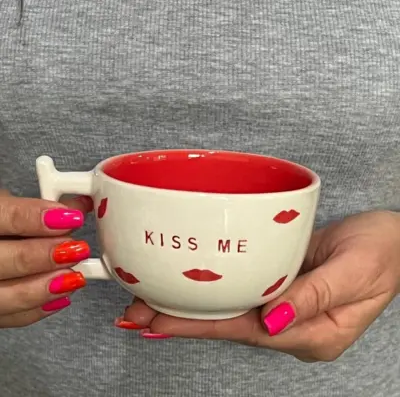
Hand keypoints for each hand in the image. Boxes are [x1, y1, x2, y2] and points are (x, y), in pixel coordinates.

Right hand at [0, 190, 91, 327]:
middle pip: (3, 261)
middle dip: (44, 256)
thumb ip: (38, 208)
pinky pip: (7, 317)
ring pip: (3, 296)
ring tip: (72, 277)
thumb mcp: (5, 207)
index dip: (37, 219)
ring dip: (43, 288)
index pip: (4, 217)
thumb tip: (78, 206)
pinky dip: (36, 309)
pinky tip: (61, 296)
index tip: (71, 218)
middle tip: (75, 250)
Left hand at [120, 210, 399, 360]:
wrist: (394, 240)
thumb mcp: (356, 271)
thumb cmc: (382, 252)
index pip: (245, 331)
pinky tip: (188, 290)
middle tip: (135, 314)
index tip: (157, 324)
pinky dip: (211, 292)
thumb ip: (315, 296)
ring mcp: (285, 306)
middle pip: (228, 325)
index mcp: (311, 332)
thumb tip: (273, 321)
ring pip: (229, 310)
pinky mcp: (281, 285)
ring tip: (146, 305)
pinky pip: (240, 292)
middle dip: (181, 321)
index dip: (199, 326)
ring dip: (189, 307)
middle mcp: (291, 325)